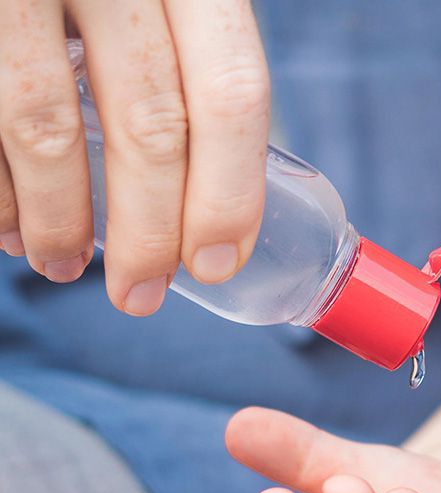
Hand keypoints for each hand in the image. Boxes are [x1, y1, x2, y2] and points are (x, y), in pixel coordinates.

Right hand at [0, 1, 268, 312]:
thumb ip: (193, 62)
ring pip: (47, 128)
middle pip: (149, 127)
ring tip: (64, 266)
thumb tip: (220, 194)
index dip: (229, 194)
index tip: (216, 264)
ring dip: (61, 221)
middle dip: (148, 234)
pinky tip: (11, 222)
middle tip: (140, 295)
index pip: (232, 94)